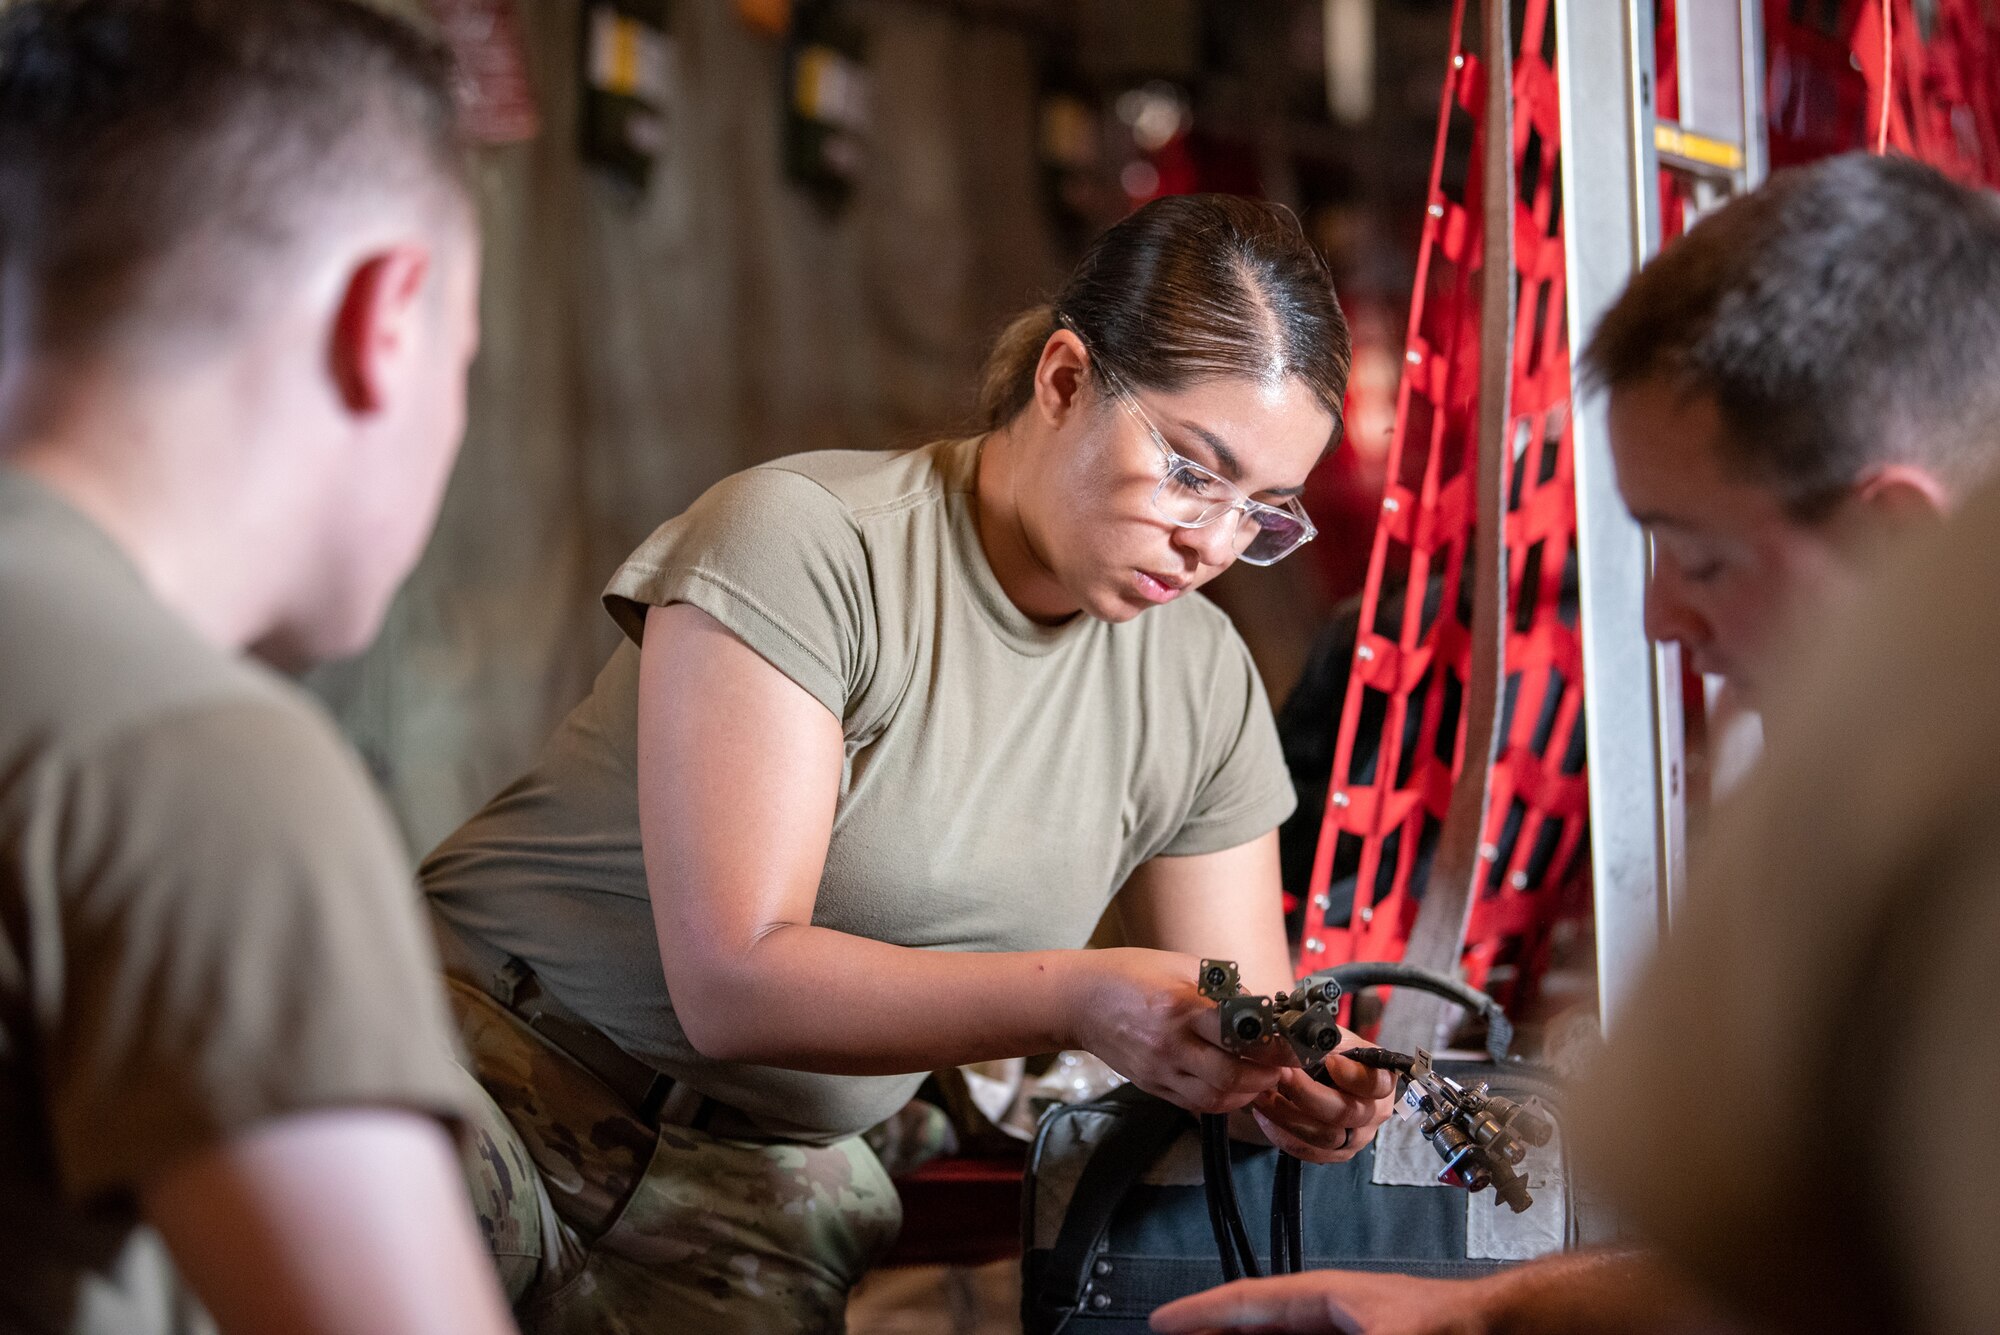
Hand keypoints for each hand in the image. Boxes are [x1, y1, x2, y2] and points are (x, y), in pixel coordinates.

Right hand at [1073, 948, 1282, 1114]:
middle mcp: (1171, 1044)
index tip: (1296, 1043)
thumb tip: (1262, 1009)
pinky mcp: (1152, 1085)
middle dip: (1267, 1076)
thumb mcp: (1181, 965)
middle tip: (1282, 1066)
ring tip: (1261, 1078)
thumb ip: (1224, 989)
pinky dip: (1222, 1099)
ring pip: (1216, 1098)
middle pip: (1233, 1076)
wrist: (1079, 1000)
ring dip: (1247, 1093)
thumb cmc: (1131, 973)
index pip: (1241, 1035)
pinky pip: (1196, 1103)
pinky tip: (1233, 1085)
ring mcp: (1159, 1070)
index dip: (1276, 1044)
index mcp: (1181, 1007)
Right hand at [1149, 1268, 1503, 1334]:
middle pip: (1257, 1324)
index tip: (1163, 1320)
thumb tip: (1267, 1330)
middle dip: (1218, 1332)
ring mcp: (1350, 1330)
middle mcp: (1332, 1312)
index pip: (1246, 1301)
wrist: (1503, 1327)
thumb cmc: (1454, 1324)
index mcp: (1324, 1297)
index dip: (1200, 1312)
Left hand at [1236, 1034, 1396, 1163]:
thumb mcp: (1330, 1039)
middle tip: (1280, 1073)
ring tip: (1263, 1095)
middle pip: (1346, 1113)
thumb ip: (1322, 1041)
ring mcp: (1356, 1137)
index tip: (1330, 1061)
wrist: (1319, 1076)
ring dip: (1288, 1115)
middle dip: (1307, 1093)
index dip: (1353, 1075)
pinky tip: (1264, 1113)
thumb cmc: (1328, 1053)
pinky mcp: (1335, 1152)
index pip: (1377, 1083)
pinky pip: (1308, 1150)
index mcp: (1380, 1080)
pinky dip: (1281, 1133)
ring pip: (1325, 1136)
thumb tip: (1296, 1040)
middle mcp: (1373, 1113)